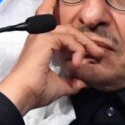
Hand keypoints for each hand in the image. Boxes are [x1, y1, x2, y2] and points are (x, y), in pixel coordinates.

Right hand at [0, 0, 107, 114]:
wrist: (23, 95)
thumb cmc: (35, 91)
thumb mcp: (60, 86)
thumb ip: (72, 82)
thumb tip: (84, 83)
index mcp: (43, 46)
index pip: (63, 32)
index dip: (79, 36)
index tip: (95, 46)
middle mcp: (42, 38)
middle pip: (70, 29)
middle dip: (88, 38)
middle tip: (101, 49)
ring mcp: (42, 36)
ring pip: (71, 31)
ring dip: (86, 42)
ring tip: (98, 54)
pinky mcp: (45, 39)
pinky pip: (68, 39)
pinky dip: (77, 50)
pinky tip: (78, 63)